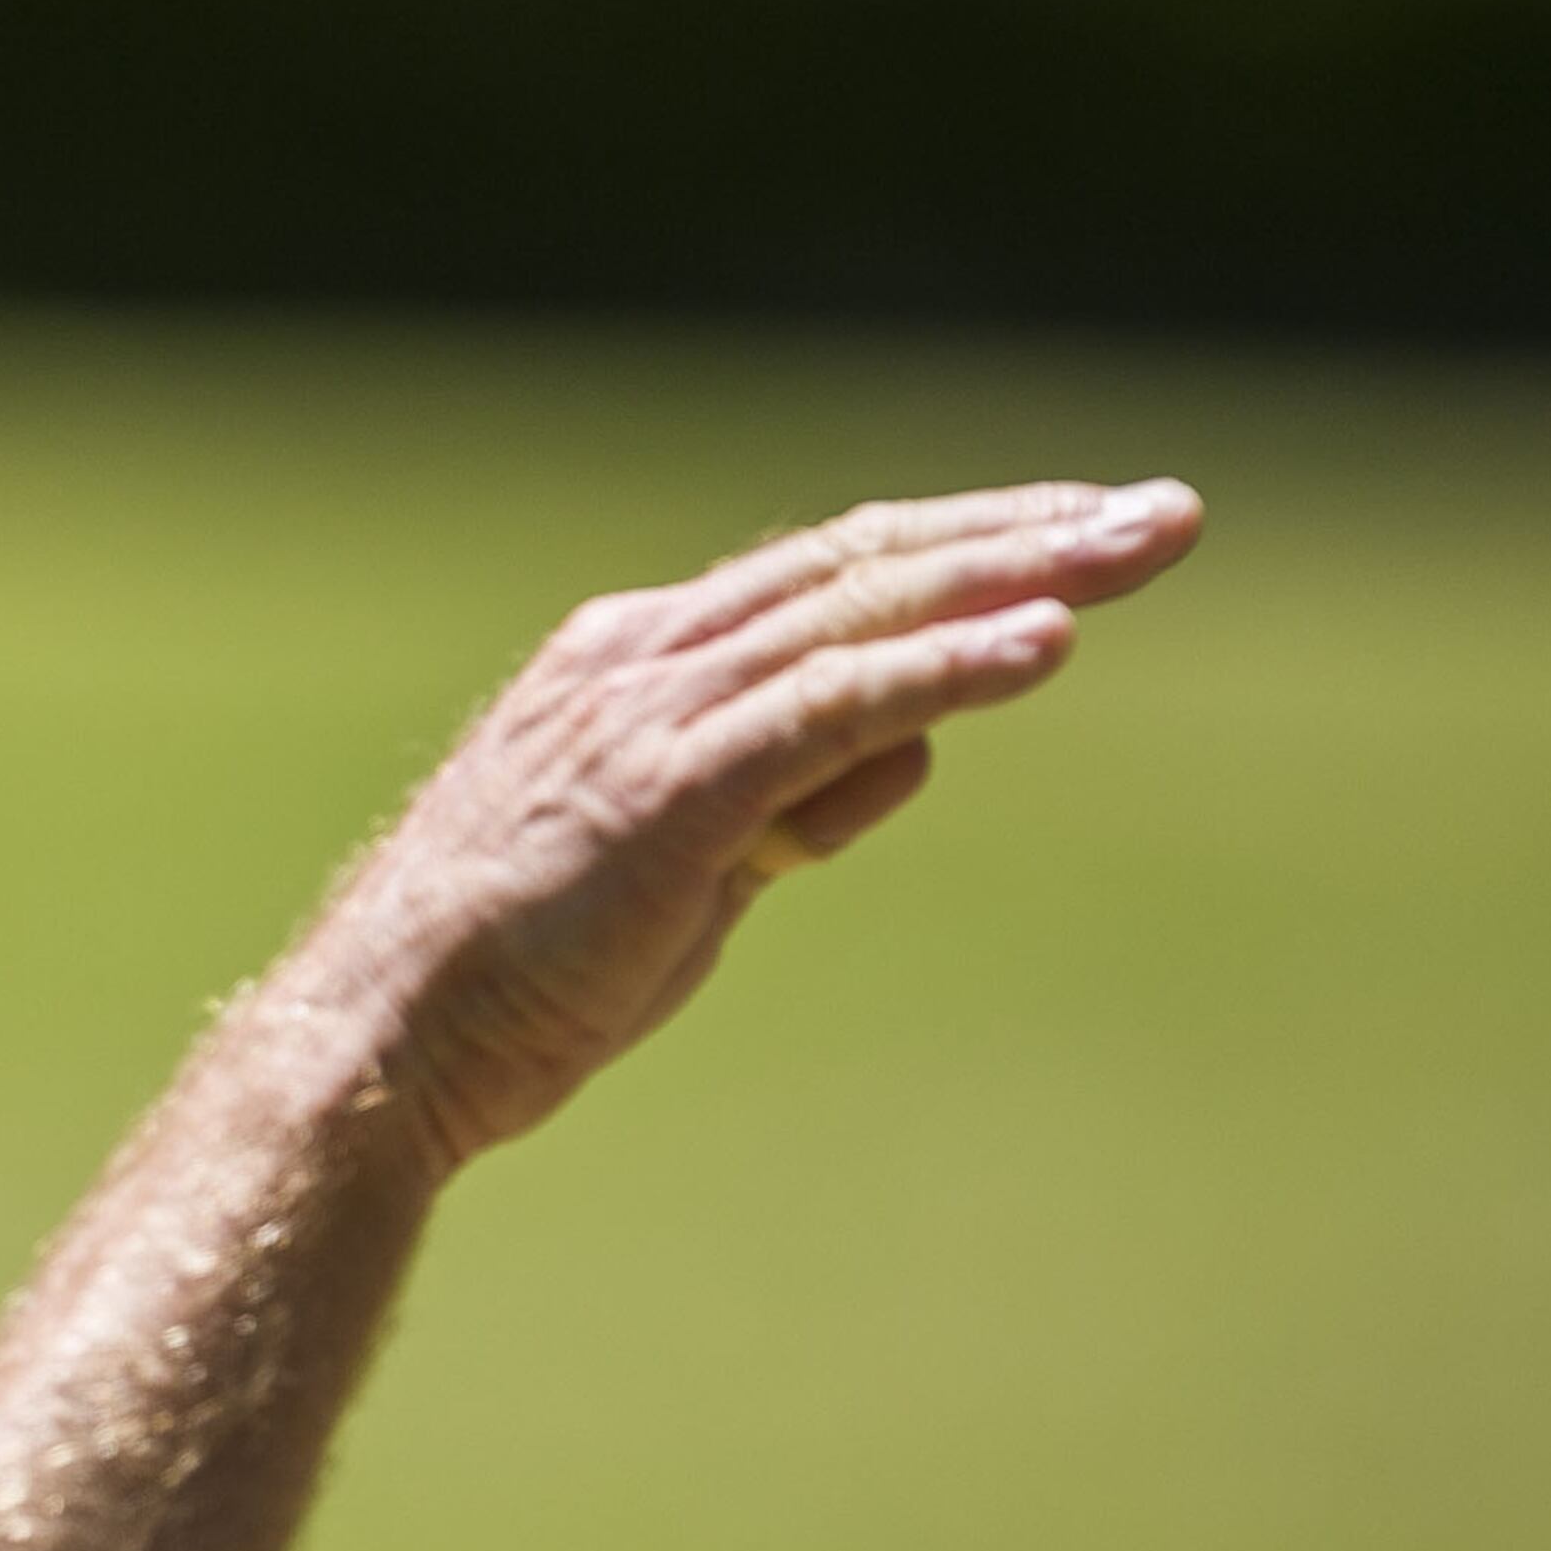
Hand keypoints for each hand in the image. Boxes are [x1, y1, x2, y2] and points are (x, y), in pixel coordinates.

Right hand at [325, 477, 1205, 1171]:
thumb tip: (905, 749)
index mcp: (627, 664)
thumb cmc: (515, 977)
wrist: (386, 1039)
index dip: (958, 548)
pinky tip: (1049, 644)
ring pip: (861, 608)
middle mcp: (640, 657)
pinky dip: (945, 666)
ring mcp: (650, 711)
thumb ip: (786, 801)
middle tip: (1164, 512)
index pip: (821, 577)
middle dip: (1021, 530)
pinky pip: (833, 703)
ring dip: (1016, 570)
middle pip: (862, 561)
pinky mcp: (670, 785)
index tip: (1077, 541)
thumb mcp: (679, 869)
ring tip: (1144, 547)